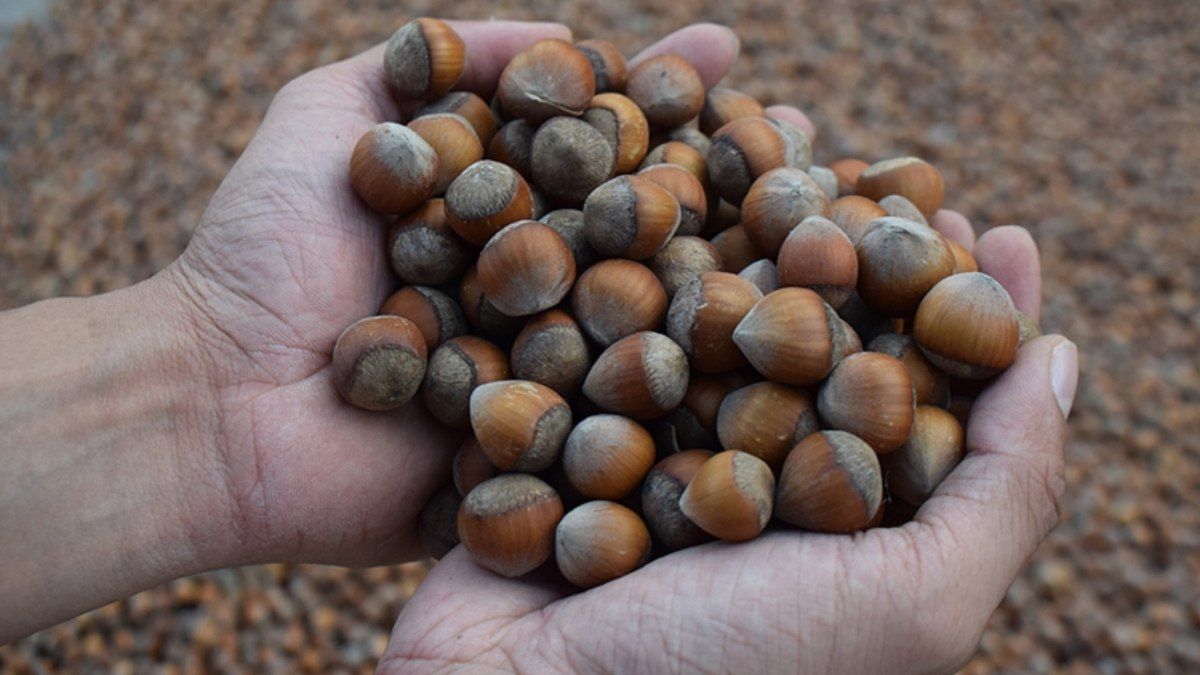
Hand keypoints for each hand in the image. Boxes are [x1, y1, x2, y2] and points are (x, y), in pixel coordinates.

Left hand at [164, 20, 782, 569]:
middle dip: (725, 180)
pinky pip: (630, 421)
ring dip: (741, 275)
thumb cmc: (264, 255)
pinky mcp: (546, 457)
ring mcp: (545, 374)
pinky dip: (703, 385)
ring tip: (820, 222)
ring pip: (659, 320)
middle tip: (804, 137)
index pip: (597, 145)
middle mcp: (533, 289)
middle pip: (646, 226)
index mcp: (494, 213)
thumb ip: (429, 60)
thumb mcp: (330, 119)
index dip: (658, 101)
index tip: (726, 57)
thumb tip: (565, 28)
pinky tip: (783, 345)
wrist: (219, 403)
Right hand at [377, 218, 1077, 672]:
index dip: (966, 312)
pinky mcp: (571, 430)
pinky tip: (672, 194)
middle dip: (864, 256)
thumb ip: (1002, 488)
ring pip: (721, 323)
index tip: (991, 227)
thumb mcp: (912, 602)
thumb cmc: (728, 672)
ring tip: (789, 149)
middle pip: (826, 345)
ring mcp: (660, 451)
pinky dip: (643, 262)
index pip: (926, 397)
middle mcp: (758, 483)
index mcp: (851, 527)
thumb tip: (1063, 355)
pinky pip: (616, 331)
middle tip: (889, 173)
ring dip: (756, 236)